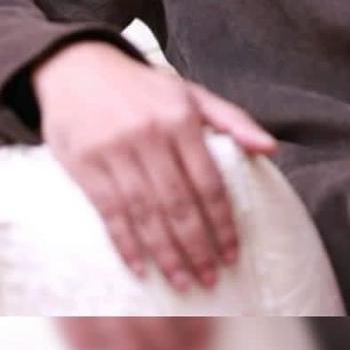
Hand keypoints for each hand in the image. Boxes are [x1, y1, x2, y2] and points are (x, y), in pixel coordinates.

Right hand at [32, 41, 275, 289]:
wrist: (78, 66)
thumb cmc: (143, 88)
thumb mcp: (191, 93)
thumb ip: (233, 120)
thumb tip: (271, 148)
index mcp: (180, 118)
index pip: (209, 181)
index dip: (222, 222)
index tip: (232, 253)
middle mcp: (150, 135)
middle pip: (179, 204)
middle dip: (197, 247)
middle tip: (210, 278)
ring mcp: (116, 151)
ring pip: (146, 214)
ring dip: (166, 254)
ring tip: (183, 282)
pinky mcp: (85, 165)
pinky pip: (110, 213)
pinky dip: (126, 244)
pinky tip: (141, 268)